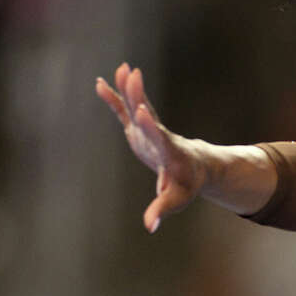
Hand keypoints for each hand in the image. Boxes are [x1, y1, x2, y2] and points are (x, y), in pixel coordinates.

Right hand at [96, 63, 205, 232]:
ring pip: (137, 105)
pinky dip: (114, 97)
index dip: (149, 125)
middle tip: (133, 74)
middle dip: (140, 95)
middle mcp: (159, 135)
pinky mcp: (138, 129)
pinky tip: (100, 83)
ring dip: (129, 88)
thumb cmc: (186, 185)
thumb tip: (150, 227)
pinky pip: (124, 110)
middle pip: (148, 113)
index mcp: (168, 151)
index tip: (141, 111)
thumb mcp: (176, 199)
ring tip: (123, 68)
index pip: (159, 136)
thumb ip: (162, 209)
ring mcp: (148, 129)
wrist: (195, 167)